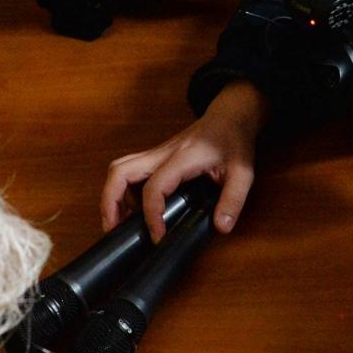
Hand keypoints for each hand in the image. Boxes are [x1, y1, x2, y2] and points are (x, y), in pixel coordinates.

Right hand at [100, 80, 267, 242]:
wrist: (230, 115)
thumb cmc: (234, 141)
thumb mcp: (243, 171)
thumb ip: (233, 200)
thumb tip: (221, 227)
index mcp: (182, 158)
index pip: (154, 187)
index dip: (151, 214)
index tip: (158, 236)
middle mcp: (161, 154)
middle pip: (120, 172)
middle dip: (110, 202)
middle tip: (113, 230)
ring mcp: (155, 154)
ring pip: (119, 169)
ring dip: (111, 195)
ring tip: (117, 223)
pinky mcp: (154, 158)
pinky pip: (128, 172)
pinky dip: (121, 191)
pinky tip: (131, 211)